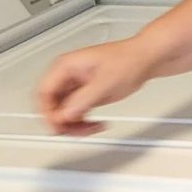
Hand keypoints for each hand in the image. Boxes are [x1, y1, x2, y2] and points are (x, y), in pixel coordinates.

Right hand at [35, 39, 153, 135]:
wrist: (146, 59)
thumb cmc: (129, 60)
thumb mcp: (105, 82)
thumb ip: (83, 100)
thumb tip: (65, 114)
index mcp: (66, 66)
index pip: (44, 92)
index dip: (48, 112)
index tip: (59, 126)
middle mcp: (68, 76)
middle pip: (51, 105)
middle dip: (62, 121)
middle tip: (76, 131)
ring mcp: (76, 86)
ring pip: (63, 112)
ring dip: (73, 124)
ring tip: (90, 128)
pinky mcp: (86, 95)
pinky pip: (75, 113)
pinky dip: (82, 122)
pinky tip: (94, 125)